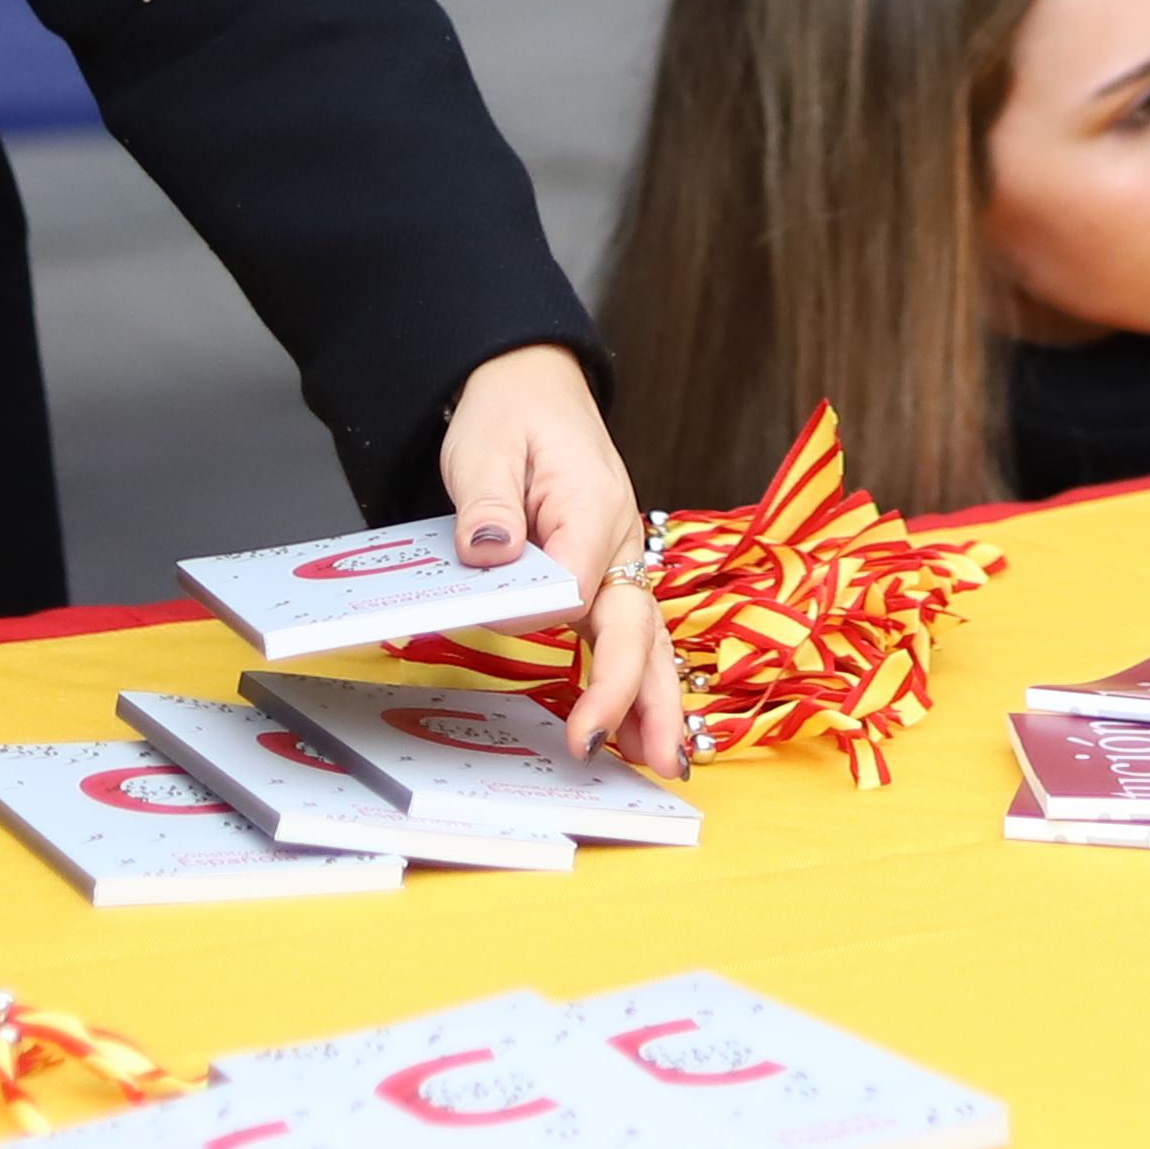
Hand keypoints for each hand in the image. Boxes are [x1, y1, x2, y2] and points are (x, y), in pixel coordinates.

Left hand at [442, 341, 687, 772]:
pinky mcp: (609, 577)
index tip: (508, 634)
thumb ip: (488, 501)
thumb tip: (489, 551)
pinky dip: (641, 684)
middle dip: (639, 694)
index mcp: (591, 509)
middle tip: (647, 758)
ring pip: (648, 640)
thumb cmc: (510, 415)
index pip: (577, 586)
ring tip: (665, 762)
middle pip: (638, 627)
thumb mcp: (484, 446)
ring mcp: (620, 562)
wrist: (532, 387)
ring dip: (659, 702)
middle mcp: (619, 542)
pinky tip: (642, 730)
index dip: (543, 620)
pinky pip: (630, 636)